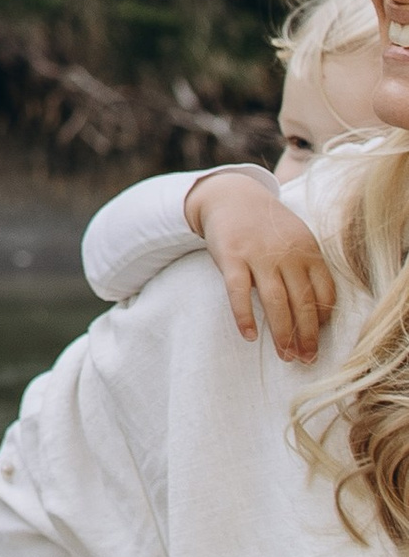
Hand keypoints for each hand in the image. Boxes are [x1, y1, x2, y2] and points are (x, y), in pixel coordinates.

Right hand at [184, 166, 336, 363]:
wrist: (232, 196)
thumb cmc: (267, 227)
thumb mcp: (297, 239)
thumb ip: (308, 269)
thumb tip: (318, 314)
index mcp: (309, 250)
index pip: (325, 292)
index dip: (324, 320)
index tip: (318, 339)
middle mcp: (287, 253)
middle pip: (302, 303)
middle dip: (306, 336)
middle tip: (305, 360)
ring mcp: (259, 255)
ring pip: (275, 302)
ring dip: (282, 334)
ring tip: (285, 356)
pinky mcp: (232, 257)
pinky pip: (239, 293)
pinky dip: (245, 316)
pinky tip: (249, 336)